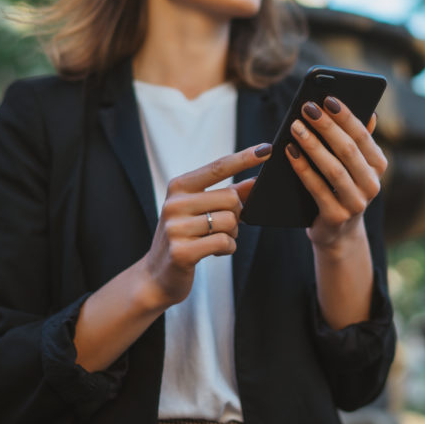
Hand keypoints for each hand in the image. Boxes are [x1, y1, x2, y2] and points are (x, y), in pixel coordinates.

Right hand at [141, 143, 270, 307]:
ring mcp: (176, 228)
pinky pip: (224, 242)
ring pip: (230, 222)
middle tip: (225, 226)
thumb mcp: (201, 210)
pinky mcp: (181, 251)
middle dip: (237, 215)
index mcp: (179, 187)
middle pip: (231, 199)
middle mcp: (174, 204)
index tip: (267, 149)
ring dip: (232, 234)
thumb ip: (229, 194)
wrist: (157, 274)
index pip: (218, 167)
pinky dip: (227, 248)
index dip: (244, 158)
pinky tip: (214, 251)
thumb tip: (256, 182)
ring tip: (215, 239)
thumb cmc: (185, 236)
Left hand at [284, 97, 386, 250]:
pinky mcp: (337, 216)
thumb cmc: (341, 188)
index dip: (345, 116)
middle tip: (307, 107)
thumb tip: (370, 112)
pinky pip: (317, 188)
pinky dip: (303, 169)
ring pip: (334, 169)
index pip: (363, 136)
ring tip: (295, 126)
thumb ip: (359, 141)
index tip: (327, 98)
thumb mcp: (353, 166)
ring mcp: (356, 203)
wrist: (337, 233)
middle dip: (326, 126)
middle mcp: (372, 185)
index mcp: (378, 166)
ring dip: (313, 145)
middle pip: (348, 150)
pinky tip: (289, 152)